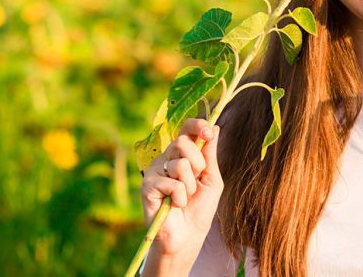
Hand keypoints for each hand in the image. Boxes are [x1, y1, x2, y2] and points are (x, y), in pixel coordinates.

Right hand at [140, 119, 223, 262]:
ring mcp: (154, 172)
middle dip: (198, 163)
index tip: (209, 132)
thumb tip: (215, 127)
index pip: (186, 129)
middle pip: (182, 142)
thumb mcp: (211, 179)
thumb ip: (210, 155)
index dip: (197, 125)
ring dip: (191, 185)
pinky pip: (172, 183)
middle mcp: (165, 160)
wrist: (188, 237)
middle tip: (197, 182)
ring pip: (180, 163)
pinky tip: (174, 206)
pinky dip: (180, 197)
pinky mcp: (147, 186)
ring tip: (185, 198)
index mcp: (181, 155)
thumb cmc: (199, 209)